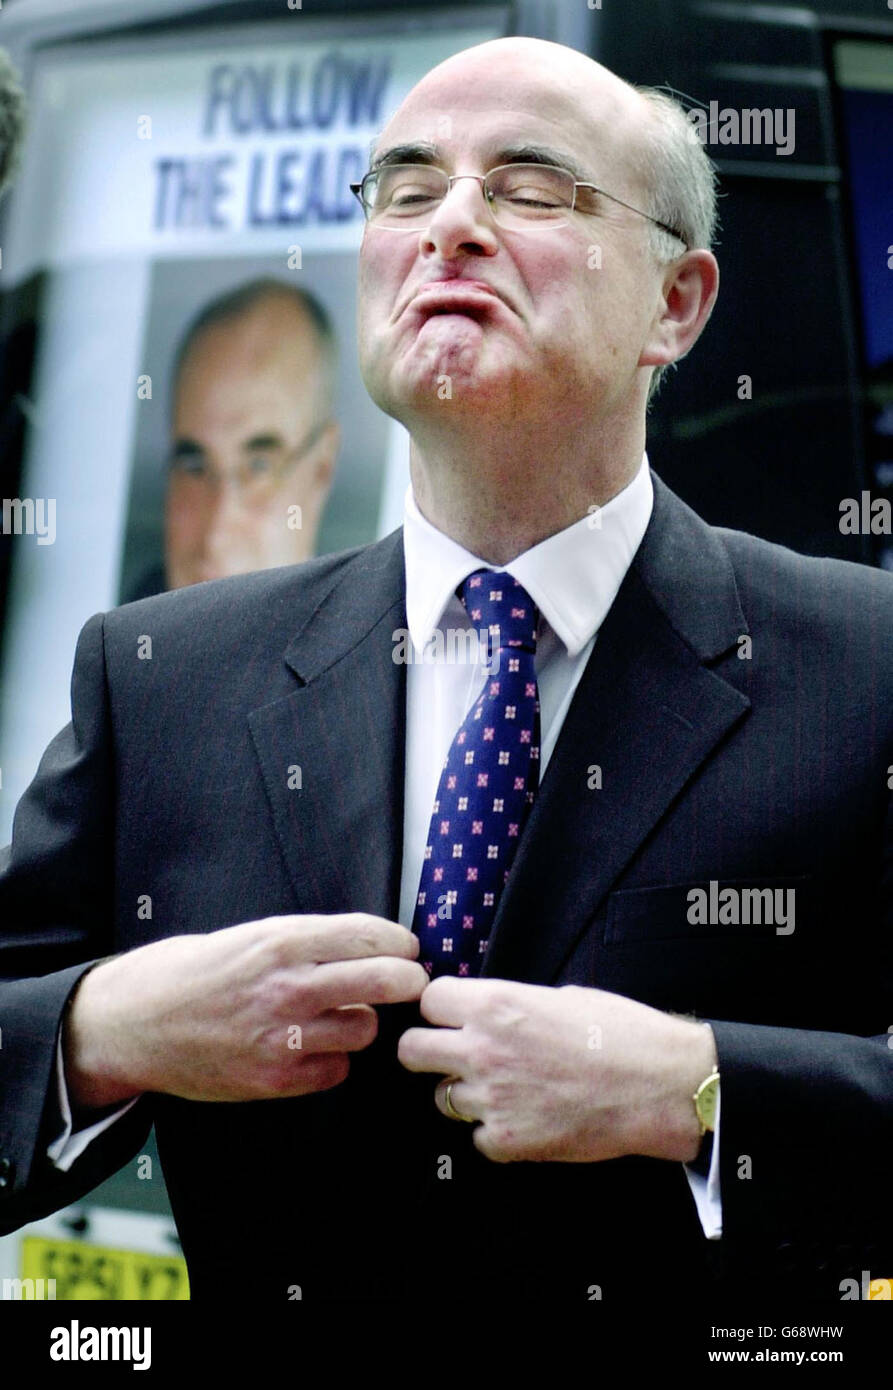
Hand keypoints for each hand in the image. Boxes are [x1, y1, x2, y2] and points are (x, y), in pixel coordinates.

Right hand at [63, 913, 427, 1107]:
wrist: (132, 1024)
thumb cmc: (188, 973)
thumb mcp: (247, 936)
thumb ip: (303, 942)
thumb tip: (364, 945)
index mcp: (282, 940)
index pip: (369, 935)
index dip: (399, 942)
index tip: (408, 948)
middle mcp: (289, 986)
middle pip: (386, 981)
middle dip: (408, 980)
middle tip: (411, 982)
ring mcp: (284, 1036)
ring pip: (364, 1029)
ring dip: (360, 1022)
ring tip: (338, 1016)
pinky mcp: (275, 1078)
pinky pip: (336, 1070)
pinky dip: (332, 1061)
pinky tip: (311, 1048)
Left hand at [397, 978, 717, 1163]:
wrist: (659, 1086)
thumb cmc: (622, 1034)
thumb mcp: (562, 996)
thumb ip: (516, 1005)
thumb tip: (497, 1014)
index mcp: (496, 1005)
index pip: (429, 1001)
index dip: (441, 1010)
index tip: (452, 1017)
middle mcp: (482, 1049)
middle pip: (411, 1050)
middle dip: (427, 1052)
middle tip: (451, 1057)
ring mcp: (491, 1098)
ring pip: (441, 1098)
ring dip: (464, 1095)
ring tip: (504, 1091)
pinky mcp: (506, 1140)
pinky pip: (477, 1138)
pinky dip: (495, 1133)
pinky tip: (525, 1120)